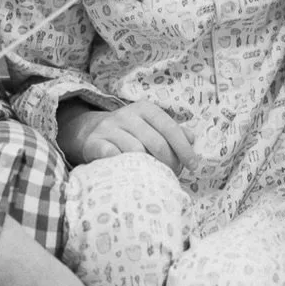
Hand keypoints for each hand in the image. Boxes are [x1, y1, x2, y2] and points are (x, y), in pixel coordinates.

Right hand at [57, 98, 194, 173]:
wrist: (91, 132)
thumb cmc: (131, 132)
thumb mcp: (152, 126)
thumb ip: (173, 131)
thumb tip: (192, 139)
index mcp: (145, 109)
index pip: (170, 128)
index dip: (184, 148)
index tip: (193, 165)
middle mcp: (126, 115)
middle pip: (156, 142)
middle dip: (170, 162)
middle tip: (173, 174)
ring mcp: (109, 128)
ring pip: (135, 150)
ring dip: (149, 167)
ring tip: (155, 176)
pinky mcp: (94, 142)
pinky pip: (112, 155)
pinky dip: (123, 165)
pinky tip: (131, 172)